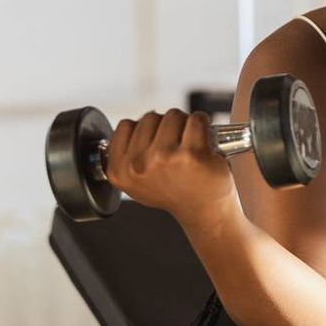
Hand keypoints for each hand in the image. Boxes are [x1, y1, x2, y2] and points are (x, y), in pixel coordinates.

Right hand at [107, 110, 235, 224]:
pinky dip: (203, 123)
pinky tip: (205, 139)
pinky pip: (197, 119)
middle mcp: (139, 165)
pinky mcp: (191, 154)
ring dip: (185, 122)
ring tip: (190, 142)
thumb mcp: (137, 182)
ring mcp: (165, 158)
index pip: (126, 126)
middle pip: (150, 117)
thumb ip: (127, 156)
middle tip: (177, 142)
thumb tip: (132, 126)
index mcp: (120, 171)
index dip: (145, 129)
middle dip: (166, 124)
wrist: (204, 210)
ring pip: (173, 115)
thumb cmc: (175, 193)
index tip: (157, 140)